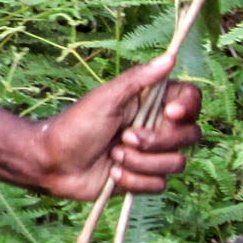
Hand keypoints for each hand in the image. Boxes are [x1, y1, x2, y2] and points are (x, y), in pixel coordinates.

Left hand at [31, 57, 203, 199]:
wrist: (52, 163)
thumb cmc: (76, 125)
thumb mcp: (106, 97)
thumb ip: (139, 79)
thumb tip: (171, 58)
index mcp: (151, 102)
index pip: (190, 100)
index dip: (188, 107)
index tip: (170, 112)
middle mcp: (156, 127)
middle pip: (189, 135)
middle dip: (156, 141)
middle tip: (124, 137)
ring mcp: (151, 155)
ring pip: (175, 163)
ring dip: (141, 162)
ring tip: (113, 156)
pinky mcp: (143, 179)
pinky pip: (158, 184)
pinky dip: (134, 180)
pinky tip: (113, 174)